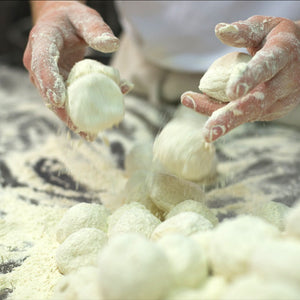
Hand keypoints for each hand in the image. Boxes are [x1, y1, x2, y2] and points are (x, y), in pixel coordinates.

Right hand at [23, 1, 127, 139]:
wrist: (60, 23)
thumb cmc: (71, 19)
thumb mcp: (83, 16)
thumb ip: (95, 28)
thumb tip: (111, 45)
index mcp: (42, 42)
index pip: (42, 64)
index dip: (50, 83)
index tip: (59, 101)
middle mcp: (39, 64)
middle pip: (48, 92)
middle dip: (64, 113)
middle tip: (82, 130)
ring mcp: (46, 78)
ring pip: (58, 103)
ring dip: (74, 119)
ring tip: (91, 135)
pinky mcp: (56, 86)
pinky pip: (68, 101)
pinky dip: (81, 112)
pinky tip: (95, 125)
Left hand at [181, 16, 299, 141]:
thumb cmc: (275, 40)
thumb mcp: (264, 28)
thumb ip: (244, 31)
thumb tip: (219, 30)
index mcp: (284, 53)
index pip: (267, 65)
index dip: (250, 77)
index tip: (231, 92)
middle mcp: (286, 80)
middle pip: (257, 102)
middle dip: (231, 118)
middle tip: (209, 133)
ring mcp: (281, 100)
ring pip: (250, 114)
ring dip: (224, 123)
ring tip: (206, 133)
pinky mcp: (273, 111)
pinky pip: (247, 116)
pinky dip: (224, 116)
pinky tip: (208, 117)